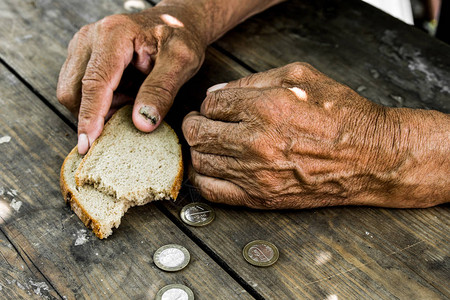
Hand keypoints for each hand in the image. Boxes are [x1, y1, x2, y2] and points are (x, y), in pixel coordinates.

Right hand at [57, 5, 205, 153]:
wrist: (174, 20)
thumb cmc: (180, 37)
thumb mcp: (181, 61)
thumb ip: (161, 90)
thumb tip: (142, 124)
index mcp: (113, 35)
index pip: (94, 83)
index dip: (90, 116)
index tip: (88, 145)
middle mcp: (90, 38)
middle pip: (74, 91)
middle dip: (96, 115)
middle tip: (130, 115)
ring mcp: (82, 46)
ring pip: (73, 93)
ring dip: (98, 109)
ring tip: (130, 100)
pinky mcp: (83, 56)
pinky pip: (79, 90)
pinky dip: (100, 103)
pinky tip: (124, 96)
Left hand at [182, 63, 449, 208]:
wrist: (370, 158)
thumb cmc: (342, 116)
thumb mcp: (302, 76)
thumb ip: (255, 80)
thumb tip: (220, 92)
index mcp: (265, 107)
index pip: (211, 104)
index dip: (209, 103)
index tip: (215, 107)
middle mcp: (255, 141)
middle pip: (198, 132)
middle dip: (195, 124)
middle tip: (201, 123)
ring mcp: (256, 173)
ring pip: (200, 161)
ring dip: (199, 149)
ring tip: (209, 144)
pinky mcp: (260, 197)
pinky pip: (212, 192)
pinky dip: (203, 179)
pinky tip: (211, 169)